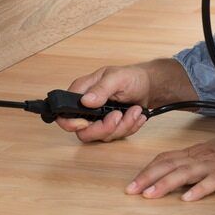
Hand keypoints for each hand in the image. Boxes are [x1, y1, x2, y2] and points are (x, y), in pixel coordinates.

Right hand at [56, 58, 196, 142]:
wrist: (149, 86)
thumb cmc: (132, 77)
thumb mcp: (117, 78)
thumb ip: (101, 89)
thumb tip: (86, 100)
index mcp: (82, 92)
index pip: (64, 114)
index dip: (71, 123)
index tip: (86, 123)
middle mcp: (87, 108)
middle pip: (83, 132)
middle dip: (104, 128)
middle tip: (119, 115)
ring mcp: (99, 119)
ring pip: (102, 136)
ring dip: (122, 126)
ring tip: (135, 110)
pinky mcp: (111, 127)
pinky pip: (116, 136)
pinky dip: (129, 127)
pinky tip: (137, 115)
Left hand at [126, 125, 214, 200]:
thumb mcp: (210, 154)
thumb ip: (192, 162)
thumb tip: (170, 173)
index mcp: (195, 152)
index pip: (165, 158)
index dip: (147, 170)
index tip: (132, 183)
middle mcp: (201, 156)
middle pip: (169, 165)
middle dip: (147, 177)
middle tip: (131, 190)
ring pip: (185, 172)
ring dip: (166, 183)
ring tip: (150, 195)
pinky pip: (213, 181)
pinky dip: (199, 189)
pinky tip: (188, 198)